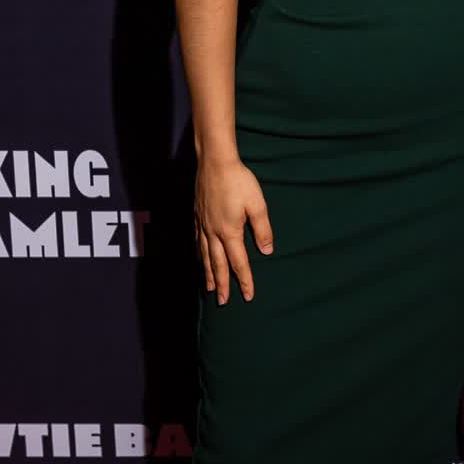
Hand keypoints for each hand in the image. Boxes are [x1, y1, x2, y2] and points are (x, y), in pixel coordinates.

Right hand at [195, 156, 273, 303]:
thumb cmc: (239, 181)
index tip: (248, 295)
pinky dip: (198, 254)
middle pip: (218, 264)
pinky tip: (199, 257)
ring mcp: (203, 224)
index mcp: (230, 232)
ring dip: (208, 273)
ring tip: (209, 288)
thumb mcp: (257, 205)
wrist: (215, 162)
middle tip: (223, 301)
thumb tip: (266, 251)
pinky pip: (197, 241)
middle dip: (222, 284)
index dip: (245, 280)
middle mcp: (214, 232)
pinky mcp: (197, 215)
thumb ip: (262, 230)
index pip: (239, 263)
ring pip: (204, 255)